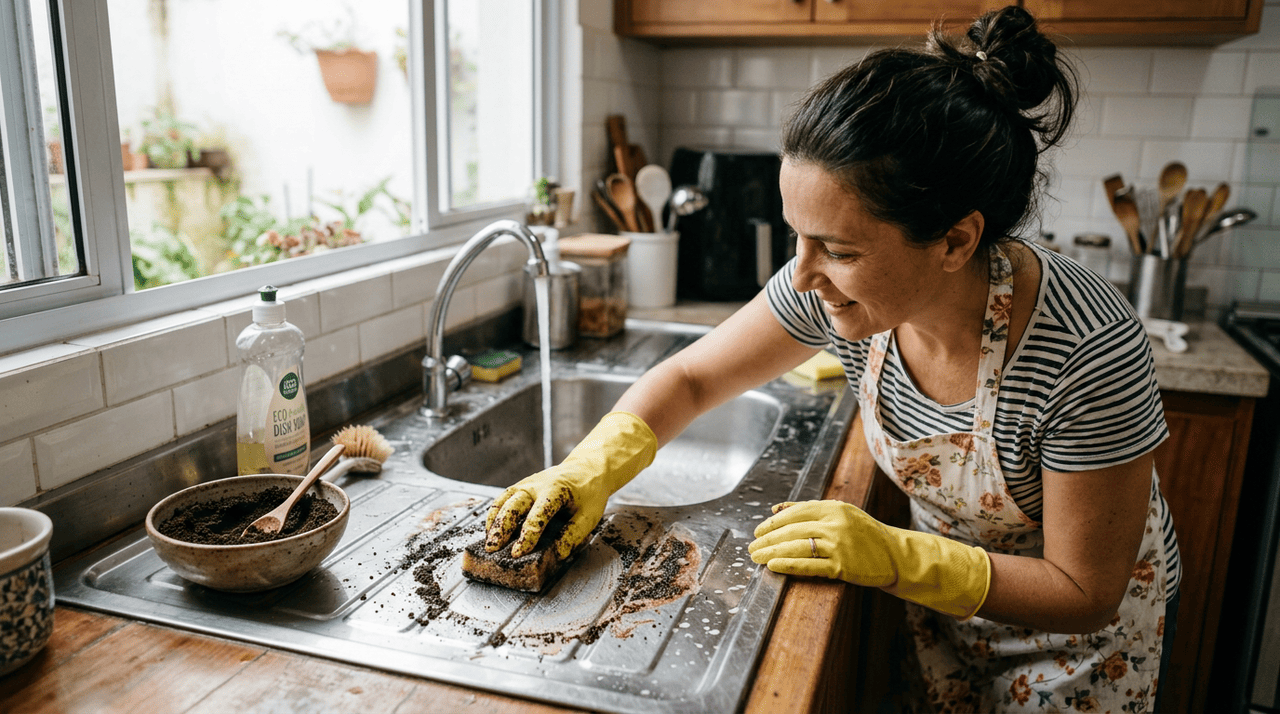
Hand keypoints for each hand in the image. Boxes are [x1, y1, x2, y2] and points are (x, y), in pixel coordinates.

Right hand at [484, 412, 656, 558]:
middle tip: (493, 548)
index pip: (538, 515)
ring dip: (493, 522)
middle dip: (501, 528)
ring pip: (504, 501)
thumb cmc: (588, 492)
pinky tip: (491, 529)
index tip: (518, 553)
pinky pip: (503, 499)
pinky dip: (494, 514)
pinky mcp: (521, 487)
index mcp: (556, 490)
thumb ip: (574, 535)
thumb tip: (557, 554)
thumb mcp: (590, 515)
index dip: (527, 536)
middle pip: (513, 505)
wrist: (587, 468)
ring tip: (488, 542)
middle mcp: (537, 484)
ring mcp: (526, 484)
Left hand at [748, 500, 990, 618]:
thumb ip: (809, 510)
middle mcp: (835, 524)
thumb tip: (776, 509)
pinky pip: (810, 565)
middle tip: (750, 547)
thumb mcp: (841, 514)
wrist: (896, 555)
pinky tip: (774, 566)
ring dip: (772, 552)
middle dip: (767, 539)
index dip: (773, 523)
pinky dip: (789, 565)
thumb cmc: (865, 535)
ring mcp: (839, 545)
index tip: (758, 530)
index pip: (795, 513)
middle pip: (792, 530)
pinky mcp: (842, 566)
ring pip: (797, 547)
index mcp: (834, 508)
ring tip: (756, 557)